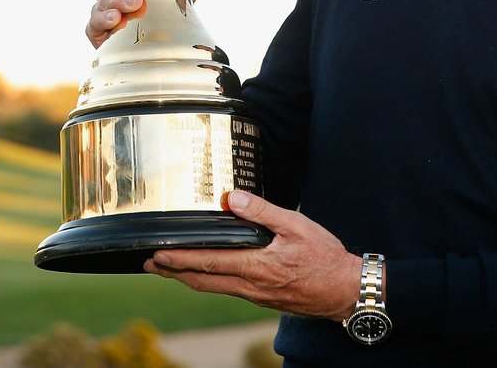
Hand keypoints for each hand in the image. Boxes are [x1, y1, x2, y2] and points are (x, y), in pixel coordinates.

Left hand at [144, 190, 361, 320]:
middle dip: (173, 272)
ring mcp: (256, 295)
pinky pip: (228, 290)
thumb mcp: (296, 225)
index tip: (156, 253)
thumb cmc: (325, 257)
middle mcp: (250, 285)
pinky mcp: (264, 298)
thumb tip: (231, 198)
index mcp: (255, 266)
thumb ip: (262, 211)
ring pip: (213, 287)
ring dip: (188, 277)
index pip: (207, 262)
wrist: (346, 291)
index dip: (178, 259)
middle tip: (150, 264)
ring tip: (169, 268)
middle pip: (202, 280)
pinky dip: (209, 281)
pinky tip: (208, 273)